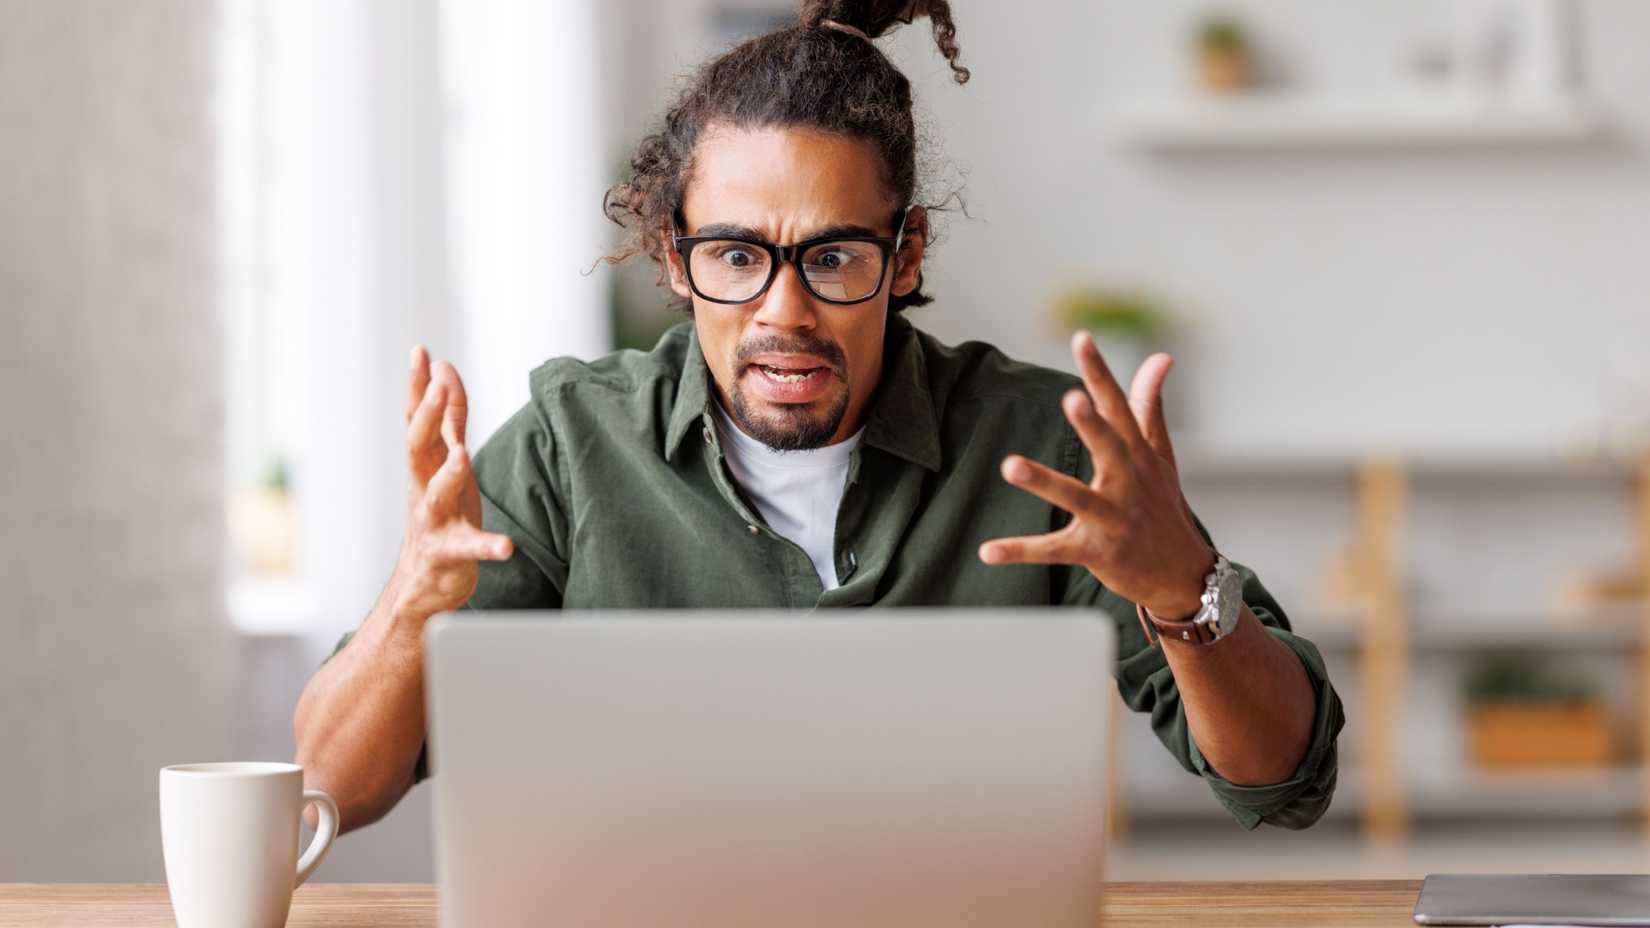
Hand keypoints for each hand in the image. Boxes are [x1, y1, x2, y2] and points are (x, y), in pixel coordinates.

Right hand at [390, 346, 513, 621]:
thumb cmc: (439, 512)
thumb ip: (448, 418)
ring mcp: (433, 522)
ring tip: (463, 455)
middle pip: (418, 448)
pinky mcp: (450, 554)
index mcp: (425, 465)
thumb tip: (443, 371)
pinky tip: (506, 547)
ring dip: (448, 475)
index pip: (417, 419)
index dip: (417, 386)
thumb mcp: (445, 461)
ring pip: (435, 496)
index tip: (421, 352)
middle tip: (435, 387)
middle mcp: (423, 489)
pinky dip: (486, 547)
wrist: (422, 582)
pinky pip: (468, 550)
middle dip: (426, 417)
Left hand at [979, 331, 1213, 619]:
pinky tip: (988, 551)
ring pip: (1076, 498)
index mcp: (1138, 455)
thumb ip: (1150, 405)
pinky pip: (1054, 550)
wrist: (1182, 574)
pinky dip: (1021, 551)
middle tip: (1070, 399)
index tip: (1081, 339)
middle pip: (1109, 448)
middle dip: (1091, 425)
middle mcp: (1128, 483)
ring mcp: (1113, 519)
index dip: (1101, 373)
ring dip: (1044, 481)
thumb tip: (1161, 356)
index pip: (1120, 407)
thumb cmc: (1164, 506)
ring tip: (1010, 465)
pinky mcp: (1097, 551)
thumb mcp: (1161, 456)